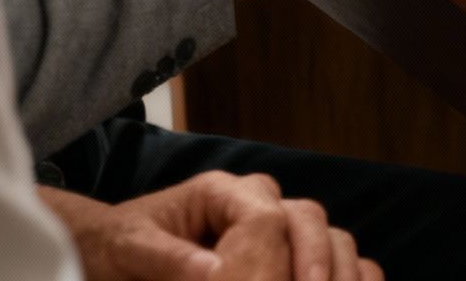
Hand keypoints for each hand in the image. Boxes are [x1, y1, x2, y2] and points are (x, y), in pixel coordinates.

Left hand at [42, 172, 381, 280]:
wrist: (111, 256)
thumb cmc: (120, 248)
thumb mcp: (131, 250)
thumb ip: (167, 258)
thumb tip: (214, 270)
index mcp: (222, 193)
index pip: (266, 214)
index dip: (278, 254)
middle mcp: (259, 204)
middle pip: (308, 219)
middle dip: (318, 262)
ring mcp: (278, 231)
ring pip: (331, 238)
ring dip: (340, 272)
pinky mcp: (287, 258)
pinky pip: (336, 259)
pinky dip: (353, 276)